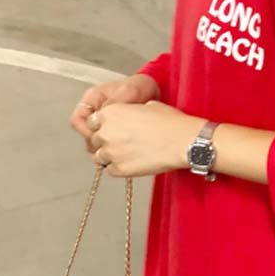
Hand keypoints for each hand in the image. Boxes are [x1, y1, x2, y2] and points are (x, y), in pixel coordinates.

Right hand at [70, 74, 159, 152]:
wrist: (154, 91)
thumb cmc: (140, 86)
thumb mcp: (129, 90)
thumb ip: (115, 103)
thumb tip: (103, 115)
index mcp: (92, 99)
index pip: (78, 120)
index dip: (86, 131)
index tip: (100, 137)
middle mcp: (95, 113)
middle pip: (86, 135)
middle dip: (96, 144)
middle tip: (110, 148)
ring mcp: (104, 124)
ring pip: (96, 142)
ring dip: (105, 149)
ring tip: (120, 150)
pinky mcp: (114, 132)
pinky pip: (108, 145)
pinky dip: (115, 149)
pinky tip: (125, 150)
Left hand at [87, 100, 204, 177]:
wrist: (182, 142)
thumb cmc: (169, 122)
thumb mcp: (147, 105)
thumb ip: (129, 112)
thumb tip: (130, 116)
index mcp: (110, 112)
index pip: (92, 121)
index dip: (102, 126)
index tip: (110, 129)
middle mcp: (106, 132)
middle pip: (95, 140)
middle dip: (105, 141)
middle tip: (121, 143)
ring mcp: (111, 153)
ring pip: (99, 157)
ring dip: (109, 156)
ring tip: (126, 154)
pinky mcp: (120, 169)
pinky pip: (110, 170)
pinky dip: (118, 167)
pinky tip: (131, 162)